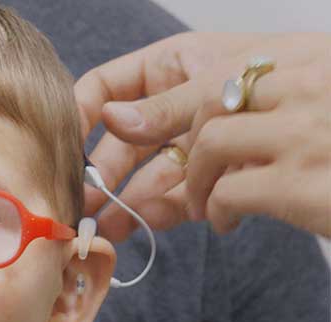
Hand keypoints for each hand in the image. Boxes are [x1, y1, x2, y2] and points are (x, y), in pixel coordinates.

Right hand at [75, 32, 330, 239]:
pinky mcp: (207, 181)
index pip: (105, 87)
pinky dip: (160, 211)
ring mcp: (186, 147)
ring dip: (123, 202)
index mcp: (165, 70)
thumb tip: (111, 118)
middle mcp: (170, 110)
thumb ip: (164, 106)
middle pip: (120, 142)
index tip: (64, 143)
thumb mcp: (217, 80)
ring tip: (105, 228)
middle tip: (85, 204)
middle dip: (100, 173)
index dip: (80, 113)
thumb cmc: (280, 72)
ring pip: (143, 176)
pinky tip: (143, 223)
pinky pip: (176, 197)